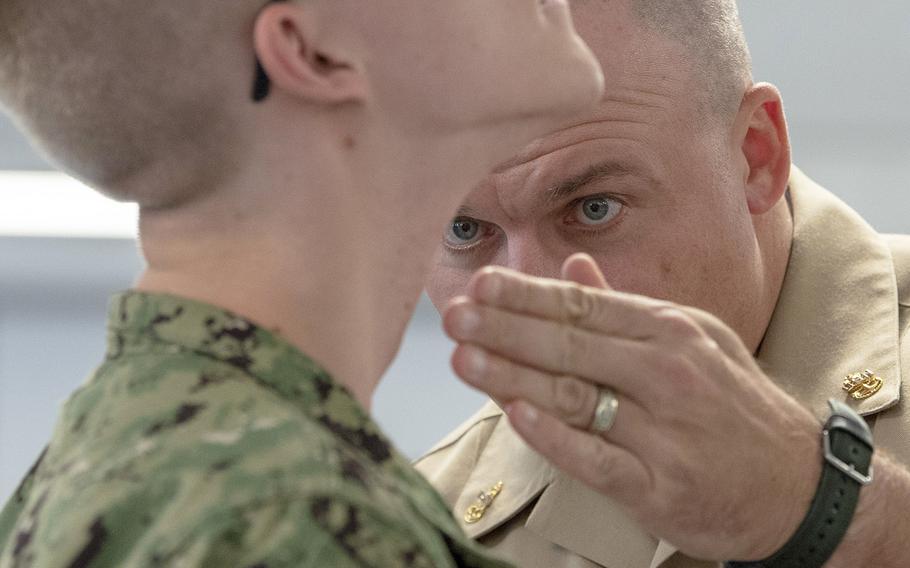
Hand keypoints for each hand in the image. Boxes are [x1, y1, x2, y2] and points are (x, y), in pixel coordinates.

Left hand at [442, 253, 823, 560]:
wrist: (795, 484)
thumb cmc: (730, 404)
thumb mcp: (692, 342)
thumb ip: (624, 308)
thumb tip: (570, 268)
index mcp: (671, 330)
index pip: (585, 306)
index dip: (527, 295)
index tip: (479, 282)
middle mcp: (669, 373)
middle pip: (572, 344)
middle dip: (506, 327)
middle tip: (452, 314)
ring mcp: (666, 430)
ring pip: (576, 396)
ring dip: (513, 376)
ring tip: (462, 357)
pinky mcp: (661, 485)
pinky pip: (597, 457)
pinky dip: (554, 436)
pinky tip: (515, 415)